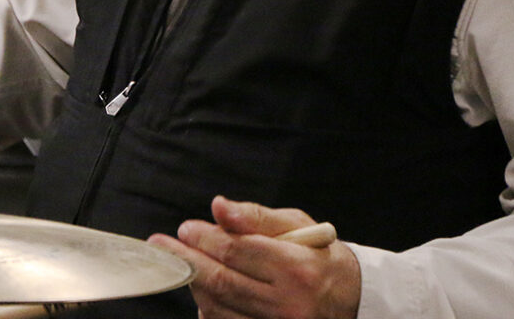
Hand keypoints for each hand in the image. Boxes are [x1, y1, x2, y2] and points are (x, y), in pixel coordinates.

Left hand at [148, 196, 360, 318]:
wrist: (350, 297)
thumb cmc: (319, 255)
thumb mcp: (297, 225)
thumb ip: (256, 217)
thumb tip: (218, 206)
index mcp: (297, 269)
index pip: (237, 252)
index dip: (205, 239)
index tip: (185, 228)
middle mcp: (288, 304)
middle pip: (223, 281)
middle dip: (188, 260)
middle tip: (162, 245)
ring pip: (220, 306)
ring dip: (195, 283)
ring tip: (182, 263)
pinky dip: (209, 306)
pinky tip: (202, 288)